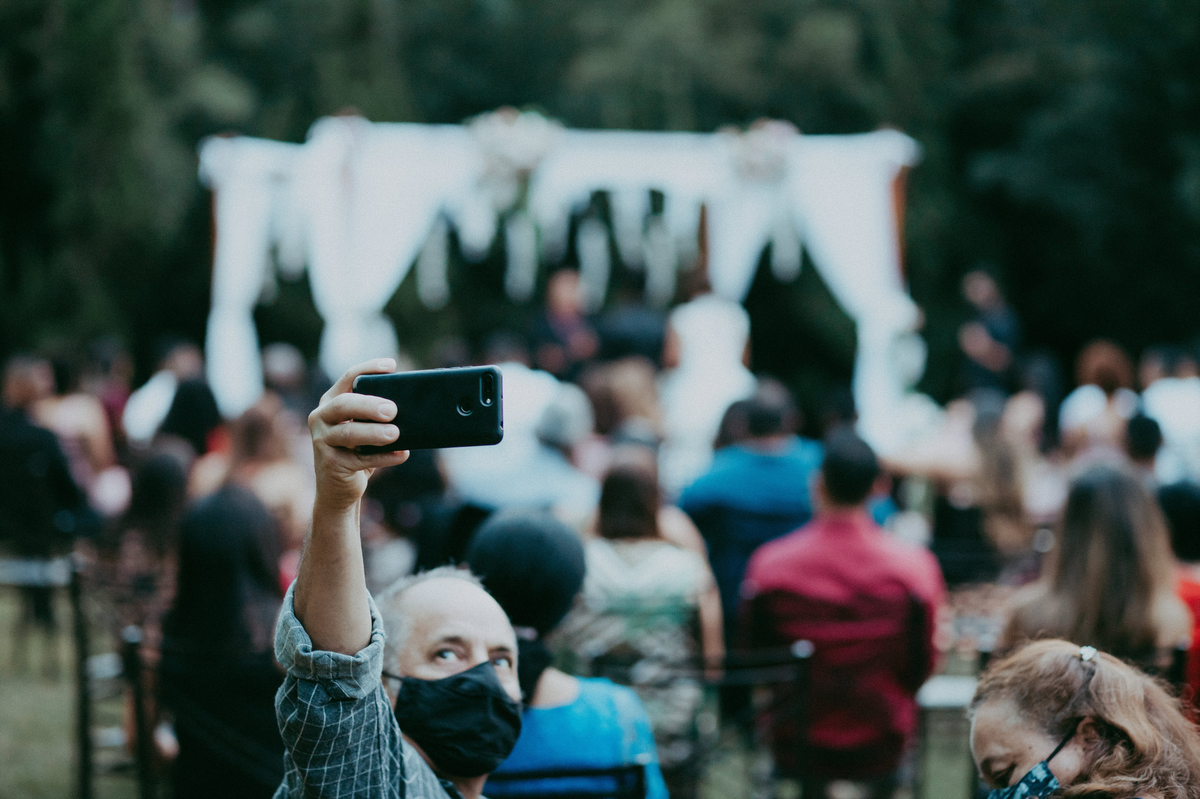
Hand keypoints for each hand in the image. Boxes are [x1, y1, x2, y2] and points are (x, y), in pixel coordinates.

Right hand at [308, 359, 409, 512]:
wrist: (339, 489)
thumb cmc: (357, 451)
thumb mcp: (364, 427)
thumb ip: (377, 415)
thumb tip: (413, 404)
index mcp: (331, 402)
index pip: (348, 378)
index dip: (368, 369)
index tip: (392, 366)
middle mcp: (321, 417)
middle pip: (344, 404)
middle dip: (369, 405)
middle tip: (393, 410)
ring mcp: (322, 441)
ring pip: (349, 433)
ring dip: (374, 432)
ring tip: (396, 433)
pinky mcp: (331, 464)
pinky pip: (360, 459)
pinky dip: (383, 457)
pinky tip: (401, 454)